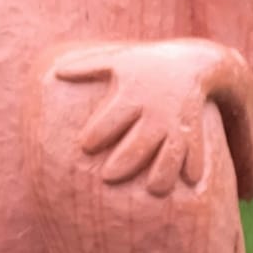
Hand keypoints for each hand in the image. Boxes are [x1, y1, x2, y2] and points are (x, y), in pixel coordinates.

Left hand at [52, 40, 245, 196]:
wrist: (191, 62)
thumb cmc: (143, 65)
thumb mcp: (116, 61)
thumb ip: (86, 66)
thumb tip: (57, 71)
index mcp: (131, 94)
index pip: (113, 115)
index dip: (99, 131)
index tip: (84, 147)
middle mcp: (154, 110)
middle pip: (141, 138)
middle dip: (127, 158)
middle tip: (107, 177)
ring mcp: (176, 121)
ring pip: (172, 148)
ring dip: (165, 169)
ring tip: (155, 190)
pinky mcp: (193, 128)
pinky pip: (196, 148)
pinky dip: (195, 163)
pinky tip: (191, 182)